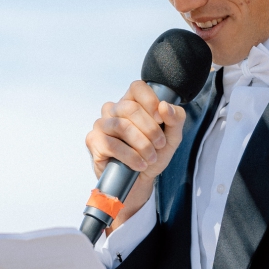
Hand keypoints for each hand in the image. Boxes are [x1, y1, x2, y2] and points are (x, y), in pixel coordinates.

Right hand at [85, 80, 185, 223]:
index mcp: (132, 102)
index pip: (137, 87)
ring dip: (141, 144)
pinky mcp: (94, 141)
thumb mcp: (172, 137)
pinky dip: (130, 156)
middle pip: (130, 107)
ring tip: (150, 157)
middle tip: (159, 144)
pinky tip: (139, 164)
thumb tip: (165, 107)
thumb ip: (175, 119)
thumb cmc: (153, 155)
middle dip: (150, 128)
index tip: (160, 118)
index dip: (150, 100)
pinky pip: (111, 144)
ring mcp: (102, 124)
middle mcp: (114, 110)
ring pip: (121, 125)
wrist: (140, 181)